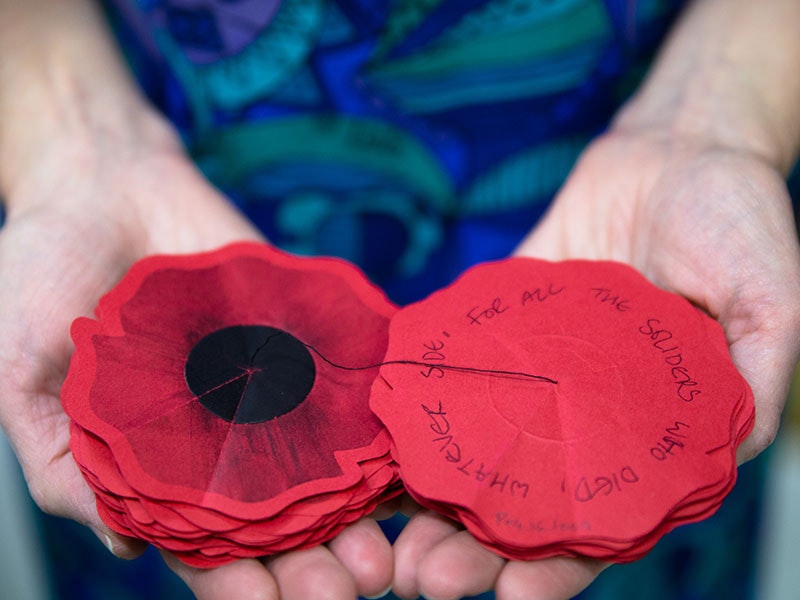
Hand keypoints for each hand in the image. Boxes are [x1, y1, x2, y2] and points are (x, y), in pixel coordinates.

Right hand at [0, 139, 392, 598]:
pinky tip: (402, 459)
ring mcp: (266, 384)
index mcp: (155, 459)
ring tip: (383, 551)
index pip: (201, 541)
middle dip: (313, 560)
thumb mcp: (19, 376)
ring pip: (321, 462)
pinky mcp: (298, 334)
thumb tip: (123, 543)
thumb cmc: (41, 277)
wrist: (102, 185)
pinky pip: (342, 379)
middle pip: (278, 516)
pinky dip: (375, 418)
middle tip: (354, 588)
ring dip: (356, 511)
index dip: (232, 582)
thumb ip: (59, 463)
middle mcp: (220, 432)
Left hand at [392, 130, 799, 599]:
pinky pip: (455, 363)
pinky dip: (419, 399)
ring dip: (436, 492)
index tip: (515, 599)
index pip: (604, 518)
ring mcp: (537, 369)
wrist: (676, 150)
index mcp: (649, 428)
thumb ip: (756, 374)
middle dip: (478, 544)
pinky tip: (380, 433)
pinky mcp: (501, 321)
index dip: (564, 566)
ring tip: (392, 534)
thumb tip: (736, 448)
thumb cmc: (738, 219)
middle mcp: (586, 410)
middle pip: (525, 497)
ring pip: (479, 444)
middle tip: (426, 577)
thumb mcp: (772, 299)